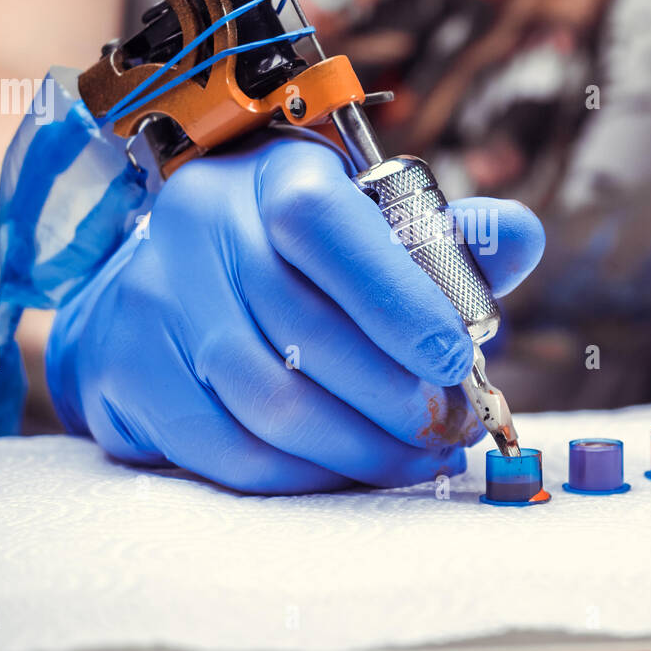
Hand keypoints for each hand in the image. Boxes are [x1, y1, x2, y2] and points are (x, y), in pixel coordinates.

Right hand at [45, 131, 543, 493]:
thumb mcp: (367, 231)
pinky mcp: (127, 368)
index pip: (327, 226)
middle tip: (449, 431)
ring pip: (268, 402)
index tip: (456, 360)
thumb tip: (523, 236)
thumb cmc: (292, 262)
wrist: (161, 285)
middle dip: (395, 398)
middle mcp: (200, 224)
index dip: (398, 300)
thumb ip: (447, 242)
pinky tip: (344, 472)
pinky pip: (225, 448)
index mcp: (271, 176)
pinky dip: (299, 475)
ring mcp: (153, 297)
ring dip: (357, 448)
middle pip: (305, 332)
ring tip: (412, 460)